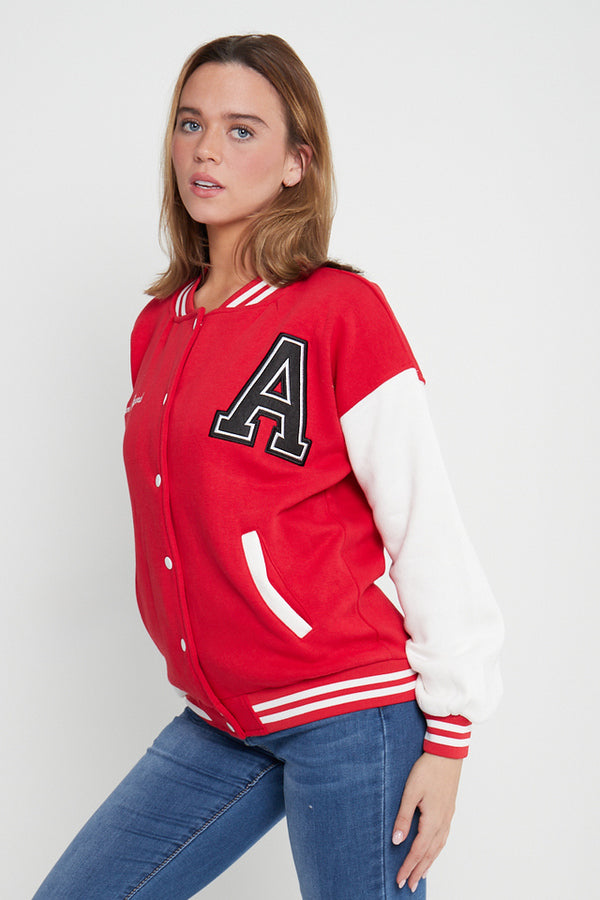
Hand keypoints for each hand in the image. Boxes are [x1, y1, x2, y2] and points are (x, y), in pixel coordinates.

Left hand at [392, 752, 462, 891]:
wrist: (447, 754)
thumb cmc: (428, 769)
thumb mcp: (411, 792)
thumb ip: (403, 817)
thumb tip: (396, 840)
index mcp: (432, 820)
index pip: (418, 850)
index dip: (408, 866)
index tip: (399, 879)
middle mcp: (442, 823)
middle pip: (429, 854)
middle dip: (418, 871)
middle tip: (409, 886)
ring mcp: (447, 817)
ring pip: (438, 848)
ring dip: (428, 863)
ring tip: (420, 876)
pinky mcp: (449, 811)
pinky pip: (443, 838)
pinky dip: (436, 850)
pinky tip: (432, 852)